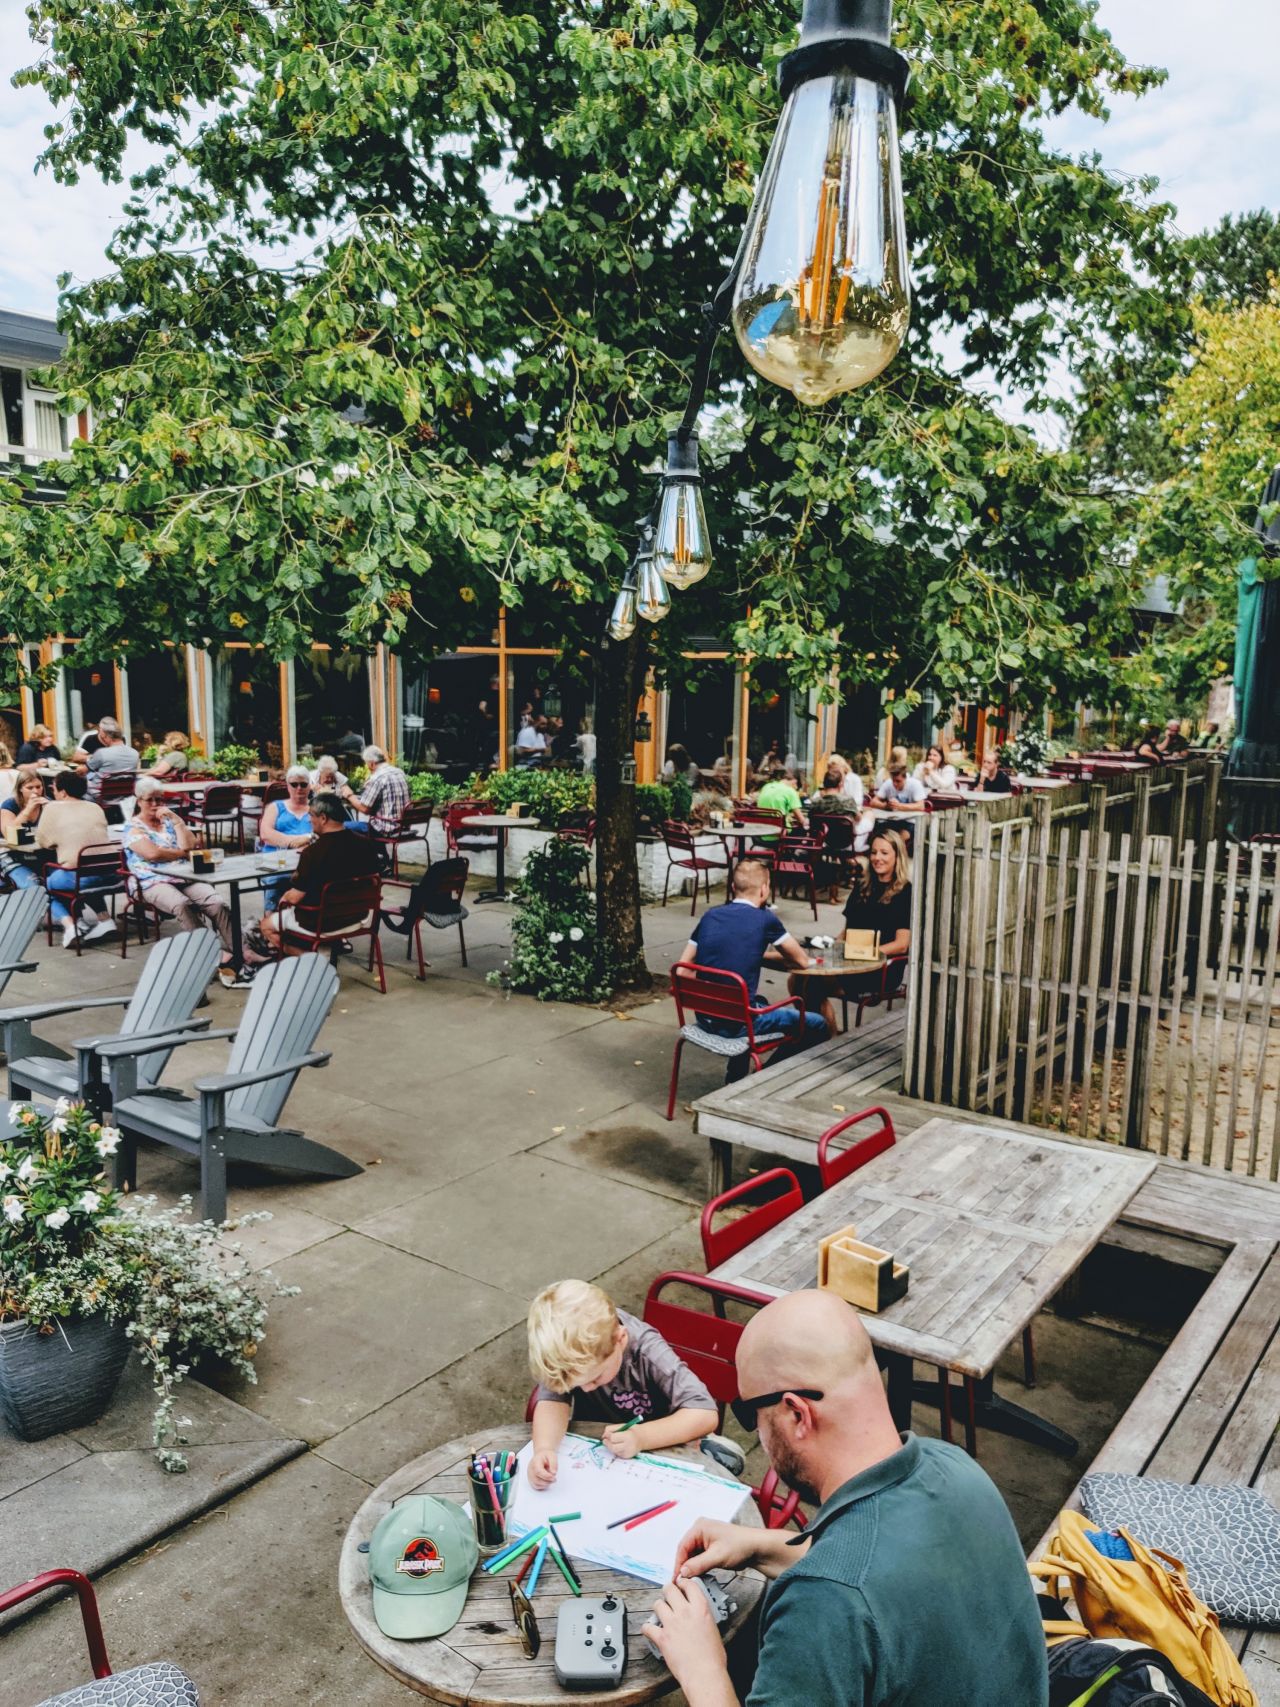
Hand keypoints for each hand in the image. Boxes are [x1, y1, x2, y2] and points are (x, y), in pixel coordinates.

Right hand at [528, 1449, 556, 1488]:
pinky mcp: (531, 1479)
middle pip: (536, 1479)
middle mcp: (530, 1469)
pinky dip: (542, 1486)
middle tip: (554, 1479)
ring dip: (545, 1484)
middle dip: (547, 1481)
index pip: (538, 1471)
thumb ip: (553, 1463)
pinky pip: (536, 1486)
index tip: (554, 1477)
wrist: (541, 1456)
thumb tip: (553, 1473)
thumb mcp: (552, 1456)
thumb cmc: (546, 1456)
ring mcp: (530, 1475)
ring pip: (536, 1484)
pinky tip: (547, 1481)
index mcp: (535, 1461)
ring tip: (551, 1480)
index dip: (546, 1476)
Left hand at [602, 1423, 640, 1459]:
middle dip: (607, 1443)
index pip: (613, 1438)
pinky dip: (615, 1450)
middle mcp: (629, 1446)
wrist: (642, 1438)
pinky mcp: (627, 1457)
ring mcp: (628, 1453)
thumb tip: (603, 1436)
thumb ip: (611, 1429)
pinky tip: (619, 1446)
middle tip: (607, 1439)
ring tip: (614, 1442)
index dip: (608, 1435)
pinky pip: (617, 1454)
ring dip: (611, 1446)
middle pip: (612, 1447)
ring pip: (614, 1451)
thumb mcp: (622, 1425)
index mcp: (628, 1436)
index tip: (607, 1433)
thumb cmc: (631, 1430)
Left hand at [646, 1577, 728, 1697]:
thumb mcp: (714, 1628)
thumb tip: (698, 1615)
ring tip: (661, 1612)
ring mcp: (672, 1624)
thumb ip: (703, 1616)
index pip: (689, 1584)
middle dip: (668, 1590)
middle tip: (668, 1594)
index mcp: (701, 1608)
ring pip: (658, 1604)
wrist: (704, 1674)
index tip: (680, 1584)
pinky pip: (647, 1627)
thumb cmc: (713, 1658)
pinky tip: (650, 1630)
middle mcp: (685, 1612)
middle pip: (669, 1589)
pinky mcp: (662, 1637)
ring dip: (659, 1607)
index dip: (683, 1582)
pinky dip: (647, 1628)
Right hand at [673, 1517, 759, 1582]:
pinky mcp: (711, 1546)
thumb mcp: (717, 1556)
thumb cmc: (740, 1546)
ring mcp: (705, 1538)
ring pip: (692, 1555)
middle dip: (685, 1566)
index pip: (682, 1547)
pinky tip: (699, 1575)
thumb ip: (698, 1564)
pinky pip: (699, 1557)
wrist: (757, 1548)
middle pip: (686, 1551)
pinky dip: (699, 1566)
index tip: (676, 1579)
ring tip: (690, 1580)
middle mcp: (700, 1530)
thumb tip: (682, 1572)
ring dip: (692, 1567)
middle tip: (682, 1582)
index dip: (678, 1564)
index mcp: (700, 1527)